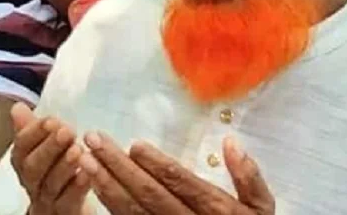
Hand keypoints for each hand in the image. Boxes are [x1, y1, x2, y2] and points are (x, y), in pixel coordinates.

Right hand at [10, 104, 92, 214]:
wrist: (62, 209)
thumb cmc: (53, 173)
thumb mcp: (43, 149)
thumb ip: (32, 130)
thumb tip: (18, 108)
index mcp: (23, 162)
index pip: (22, 146)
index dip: (35, 132)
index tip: (52, 120)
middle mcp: (31, 182)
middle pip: (33, 167)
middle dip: (49, 148)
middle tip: (66, 131)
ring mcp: (46, 201)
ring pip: (50, 185)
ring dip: (64, 166)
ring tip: (78, 150)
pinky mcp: (64, 214)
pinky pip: (67, 203)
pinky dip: (76, 188)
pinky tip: (87, 174)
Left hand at [83, 132, 273, 214]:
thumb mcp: (260, 209)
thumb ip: (250, 178)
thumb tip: (230, 143)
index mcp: (216, 211)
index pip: (181, 184)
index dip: (156, 164)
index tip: (134, 145)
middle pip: (148, 195)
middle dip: (118, 166)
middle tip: (93, 139)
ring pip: (131, 213)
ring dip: (105, 185)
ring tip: (86, 160)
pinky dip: (109, 207)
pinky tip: (93, 186)